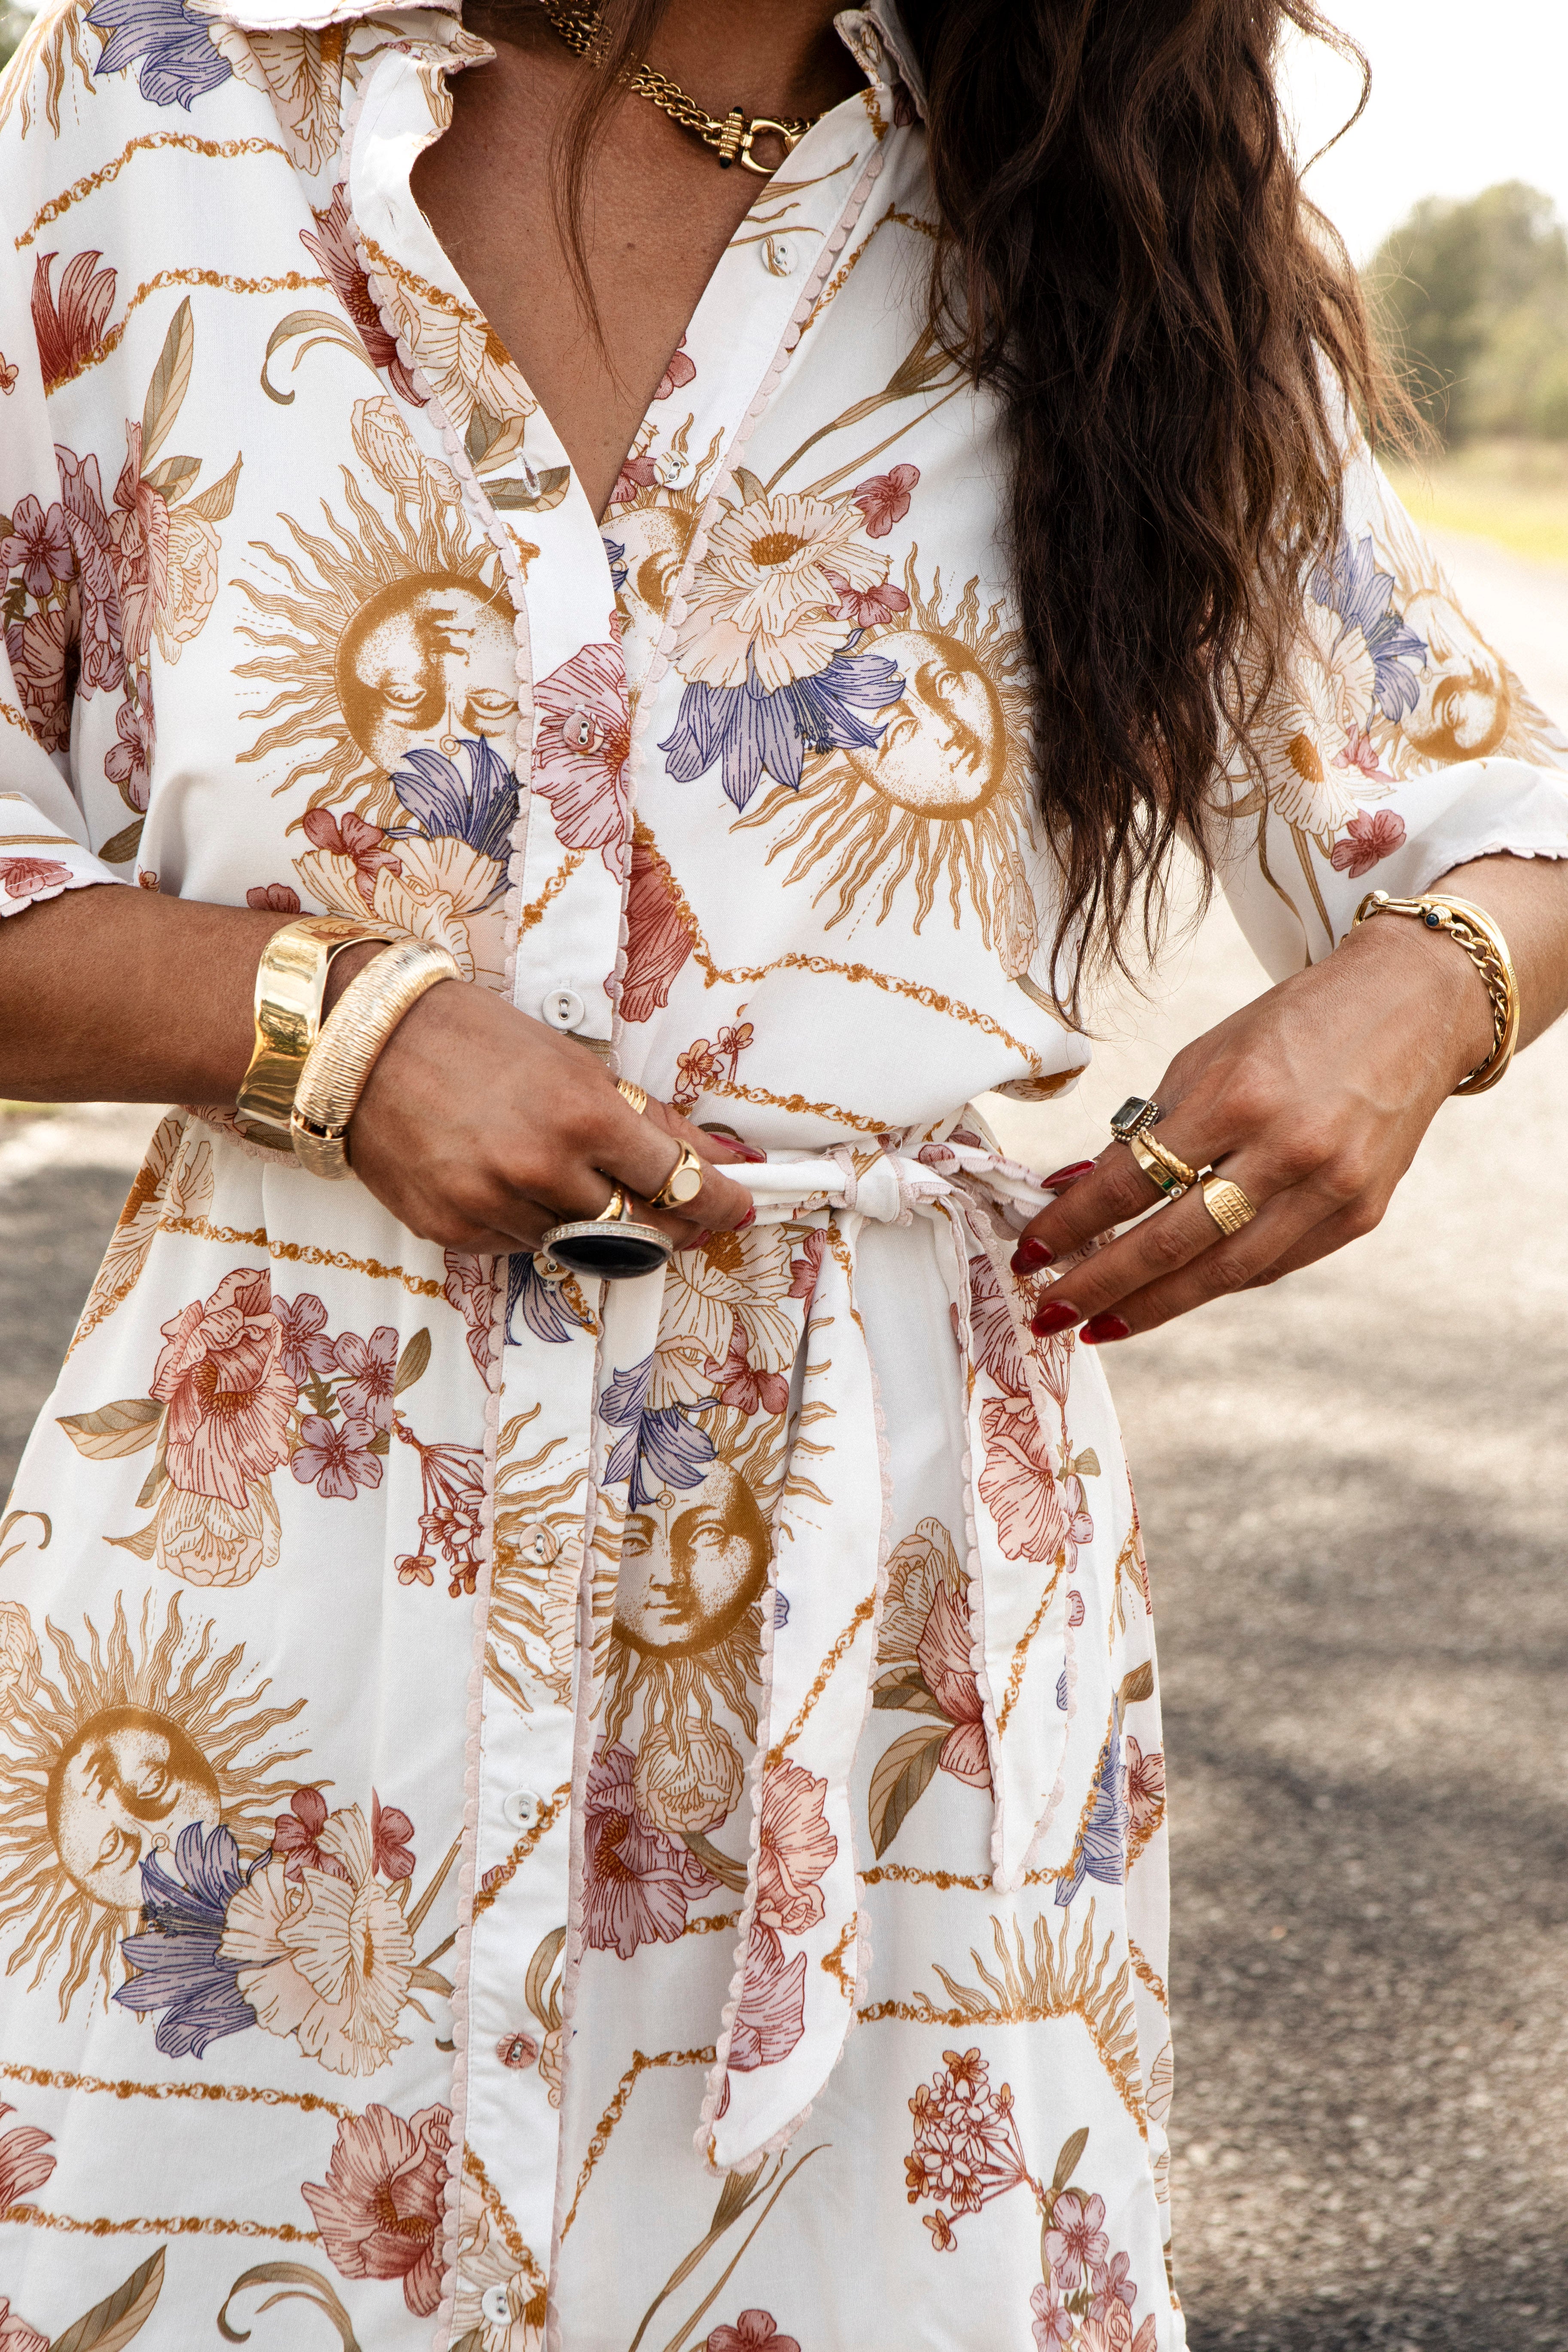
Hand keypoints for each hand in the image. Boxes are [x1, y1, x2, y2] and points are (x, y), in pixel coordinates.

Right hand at [341, 970, 754, 1253]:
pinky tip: (509, 1180)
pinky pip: (518, 1245)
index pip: (678, 1181)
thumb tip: (720, 1156)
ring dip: (590, 1221)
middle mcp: (541, 1169)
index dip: (717, 1200)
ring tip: (561, 1172)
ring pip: (577, 1243)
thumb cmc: (471, 1037)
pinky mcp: (453, 1232)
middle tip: (675, 1209)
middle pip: (639, 1229)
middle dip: (668, 1222)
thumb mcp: (575, 1063)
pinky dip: (531, 1223)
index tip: (738, 1207)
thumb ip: (650, 1120)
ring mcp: (494, 1206)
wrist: (363, 1044)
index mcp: (583, 1115)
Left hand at [1008, 907, 1495, 1342]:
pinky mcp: (1360, 1216)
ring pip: (1224, 1272)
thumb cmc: (1296, 1024)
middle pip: (1174, 1240)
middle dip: (1102, 1284)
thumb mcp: (1209, 1055)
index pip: (1134, 1179)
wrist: (1415, 1005)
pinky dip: (1216, 1283)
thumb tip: (1076, 1189)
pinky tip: (1173, 1296)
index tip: (1032, 1249)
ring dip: (1153, 1306)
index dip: (1075, 1223)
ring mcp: (1330, 1189)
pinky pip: (1271, 1267)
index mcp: (1239, 1096)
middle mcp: (1288, 1149)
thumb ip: (1149, 1128)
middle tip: (1050, 1312)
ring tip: (1100, 1324)